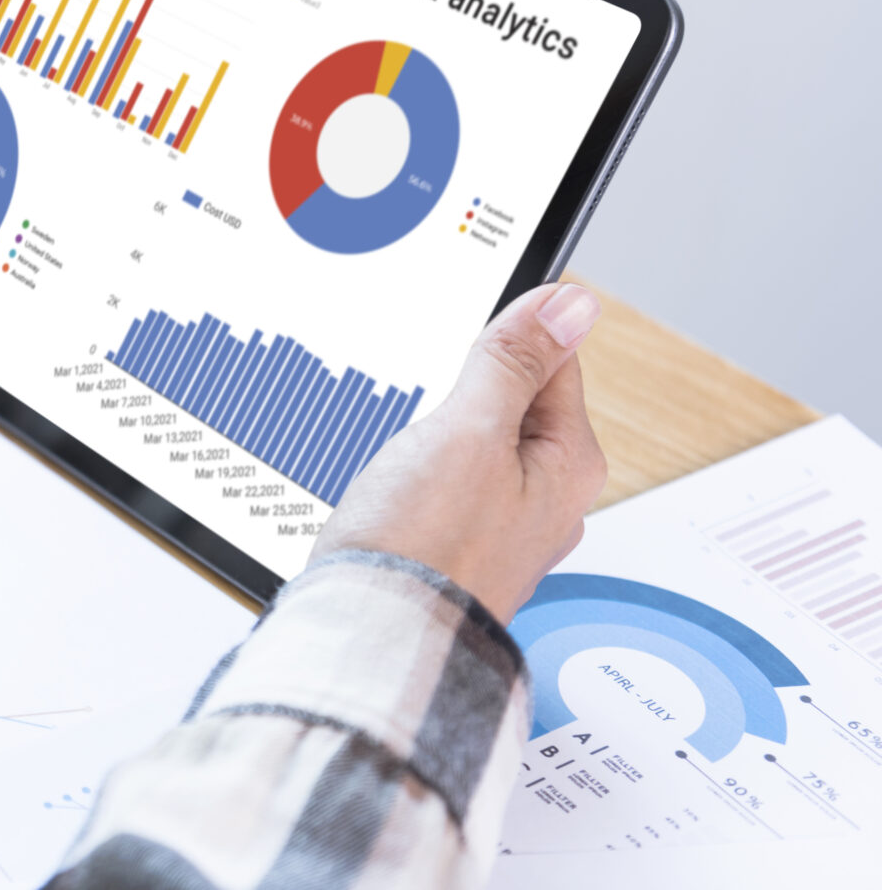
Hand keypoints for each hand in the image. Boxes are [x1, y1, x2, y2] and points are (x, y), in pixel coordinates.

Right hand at [309, 283, 608, 622]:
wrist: (371, 640)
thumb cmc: (424, 546)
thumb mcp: (470, 430)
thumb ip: (516, 362)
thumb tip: (572, 302)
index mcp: (570, 464)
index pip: (553, 359)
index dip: (499, 340)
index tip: (458, 344)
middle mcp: (548, 499)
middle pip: (509, 401)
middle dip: (459, 390)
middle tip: (421, 409)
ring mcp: (501, 528)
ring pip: (469, 444)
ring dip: (428, 435)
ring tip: (399, 457)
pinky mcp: (456, 548)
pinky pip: (442, 484)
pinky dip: (413, 473)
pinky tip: (388, 488)